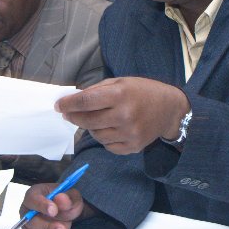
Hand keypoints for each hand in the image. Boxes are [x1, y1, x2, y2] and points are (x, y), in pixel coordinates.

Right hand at [20, 182, 87, 228]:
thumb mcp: (72, 196)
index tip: (54, 211)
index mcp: (34, 195)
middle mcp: (27, 212)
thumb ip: (67, 198)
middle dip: (48, 228)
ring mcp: (29, 228)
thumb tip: (61, 198)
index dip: (41, 205)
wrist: (68, 213)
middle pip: (30, 222)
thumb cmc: (66, 202)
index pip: (32, 199)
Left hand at [55, 77, 189, 153]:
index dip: (68, 104)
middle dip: (74, 117)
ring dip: (90, 128)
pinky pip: (107, 146)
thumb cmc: (143, 91)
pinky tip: (110, 129)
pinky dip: (104, 138)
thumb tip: (73, 99)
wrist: (170, 110)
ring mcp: (129, 133)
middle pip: (87, 121)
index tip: (58, 106)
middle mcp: (124, 115)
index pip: (86, 101)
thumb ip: (97, 90)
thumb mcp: (121, 82)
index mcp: (120, 95)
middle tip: (69, 114)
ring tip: (97, 119)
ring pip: (96, 135)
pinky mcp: (132, 147)